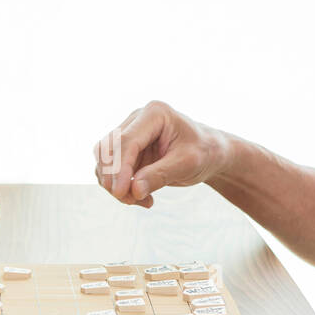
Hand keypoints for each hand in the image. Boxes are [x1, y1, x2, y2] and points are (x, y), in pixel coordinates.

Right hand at [93, 101, 230, 207]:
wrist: (209, 153)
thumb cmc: (203, 153)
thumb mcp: (187, 164)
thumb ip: (160, 175)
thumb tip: (134, 190)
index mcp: (154, 114)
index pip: (126, 140)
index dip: (119, 168)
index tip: (121, 193)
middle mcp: (136, 119)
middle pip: (109, 149)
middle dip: (114, 178)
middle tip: (132, 200)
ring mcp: (128, 133)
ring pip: (105, 161)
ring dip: (115, 185)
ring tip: (142, 201)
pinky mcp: (126, 150)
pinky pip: (110, 171)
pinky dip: (119, 187)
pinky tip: (140, 197)